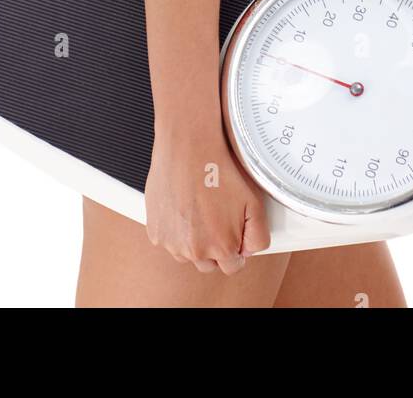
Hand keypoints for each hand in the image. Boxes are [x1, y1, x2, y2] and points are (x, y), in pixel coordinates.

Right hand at [144, 124, 270, 272]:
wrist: (188, 146)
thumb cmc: (218, 169)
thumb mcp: (254, 202)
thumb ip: (258, 236)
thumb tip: (250, 250)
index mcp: (221, 248)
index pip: (232, 266)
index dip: (234, 248)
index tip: (231, 233)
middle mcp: (195, 251)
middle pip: (208, 263)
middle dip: (213, 246)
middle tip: (214, 217)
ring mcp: (172, 242)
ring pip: (186, 252)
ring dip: (192, 239)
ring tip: (197, 207)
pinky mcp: (155, 231)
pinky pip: (168, 239)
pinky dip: (174, 228)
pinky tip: (181, 205)